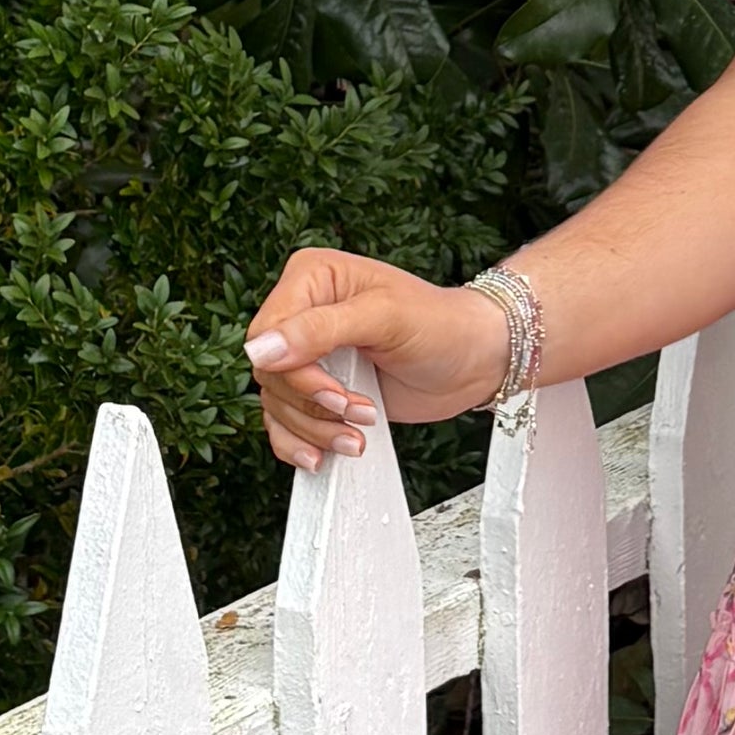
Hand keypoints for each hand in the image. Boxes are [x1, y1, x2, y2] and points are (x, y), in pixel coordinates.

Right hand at [245, 247, 509, 469]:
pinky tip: (322, 454)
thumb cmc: (441, 324)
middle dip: (312, 404)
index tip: (333, 393)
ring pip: (277, 404)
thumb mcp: (385, 317)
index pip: (268, 333)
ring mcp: (309, 356)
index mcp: (311, 279)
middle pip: (270, 374)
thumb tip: (260, 349)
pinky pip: (285, 423)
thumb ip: (320, 329)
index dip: (295, 372)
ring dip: (314, 429)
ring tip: (357, 437)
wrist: (474, 359)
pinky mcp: (319, 391)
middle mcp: (302, 315)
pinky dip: (301, 443)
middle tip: (359, 412)